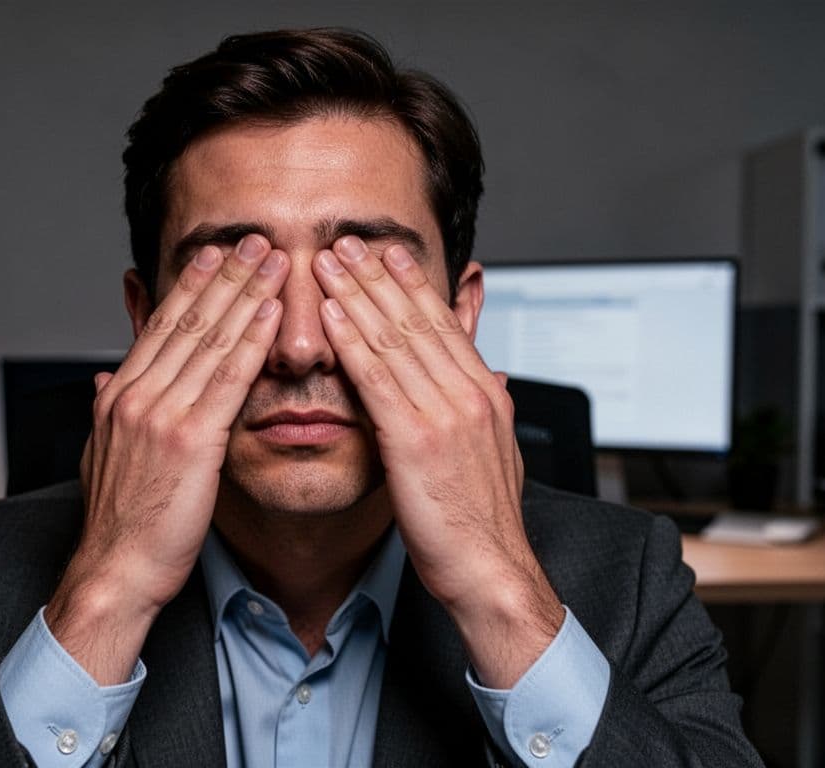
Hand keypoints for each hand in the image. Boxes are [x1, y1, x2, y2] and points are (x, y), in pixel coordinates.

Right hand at [46, 234, 288, 683]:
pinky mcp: (189, 442)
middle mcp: (136, 396)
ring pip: (209, 340)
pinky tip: (270, 313)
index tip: (214, 254)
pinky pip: (227, 380)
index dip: (190, 285)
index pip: (161, 327)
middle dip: (223, 275)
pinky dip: (250, 341)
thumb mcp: (102, 455)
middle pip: (187, 321)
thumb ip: (108, 411)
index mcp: (118, 396)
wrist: (115, 570)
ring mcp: (161, 416)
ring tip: (271, 260)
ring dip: (244, 293)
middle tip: (253, 239)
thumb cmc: (119, 522)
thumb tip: (104, 379)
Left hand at [313, 236, 563, 687]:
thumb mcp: (494, 450)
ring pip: (395, 339)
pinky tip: (332, 315)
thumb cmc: (482, 521)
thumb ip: (488, 404)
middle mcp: (469, 394)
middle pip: (417, 320)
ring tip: (329, 262)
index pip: (444, 324)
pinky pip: (378, 379)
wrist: (491, 570)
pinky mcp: (416, 440)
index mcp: (485, 393)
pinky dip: (353, 341)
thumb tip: (491, 375)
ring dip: (358, 295)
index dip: (413, 284)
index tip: (387, 253)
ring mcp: (444, 414)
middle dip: (379, 276)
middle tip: (348, 241)